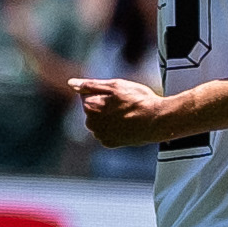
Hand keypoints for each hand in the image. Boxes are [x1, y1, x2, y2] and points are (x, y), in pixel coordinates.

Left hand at [70, 75, 186, 147]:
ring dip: (109, 116)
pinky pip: (107, 131)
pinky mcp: (109, 143)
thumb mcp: (115, 86)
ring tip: (127, 113)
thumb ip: (90, 85)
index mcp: (90, 107)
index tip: (117, 94)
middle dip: (104, 105)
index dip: (103, 92)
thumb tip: (71, 83)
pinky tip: (127, 123)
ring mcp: (100, 135)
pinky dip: (114, 127)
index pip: (88, 94)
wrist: (156, 121)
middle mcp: (91, 123)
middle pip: (93, 108)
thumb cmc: (138, 101)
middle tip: (124, 103)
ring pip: (100, 120)